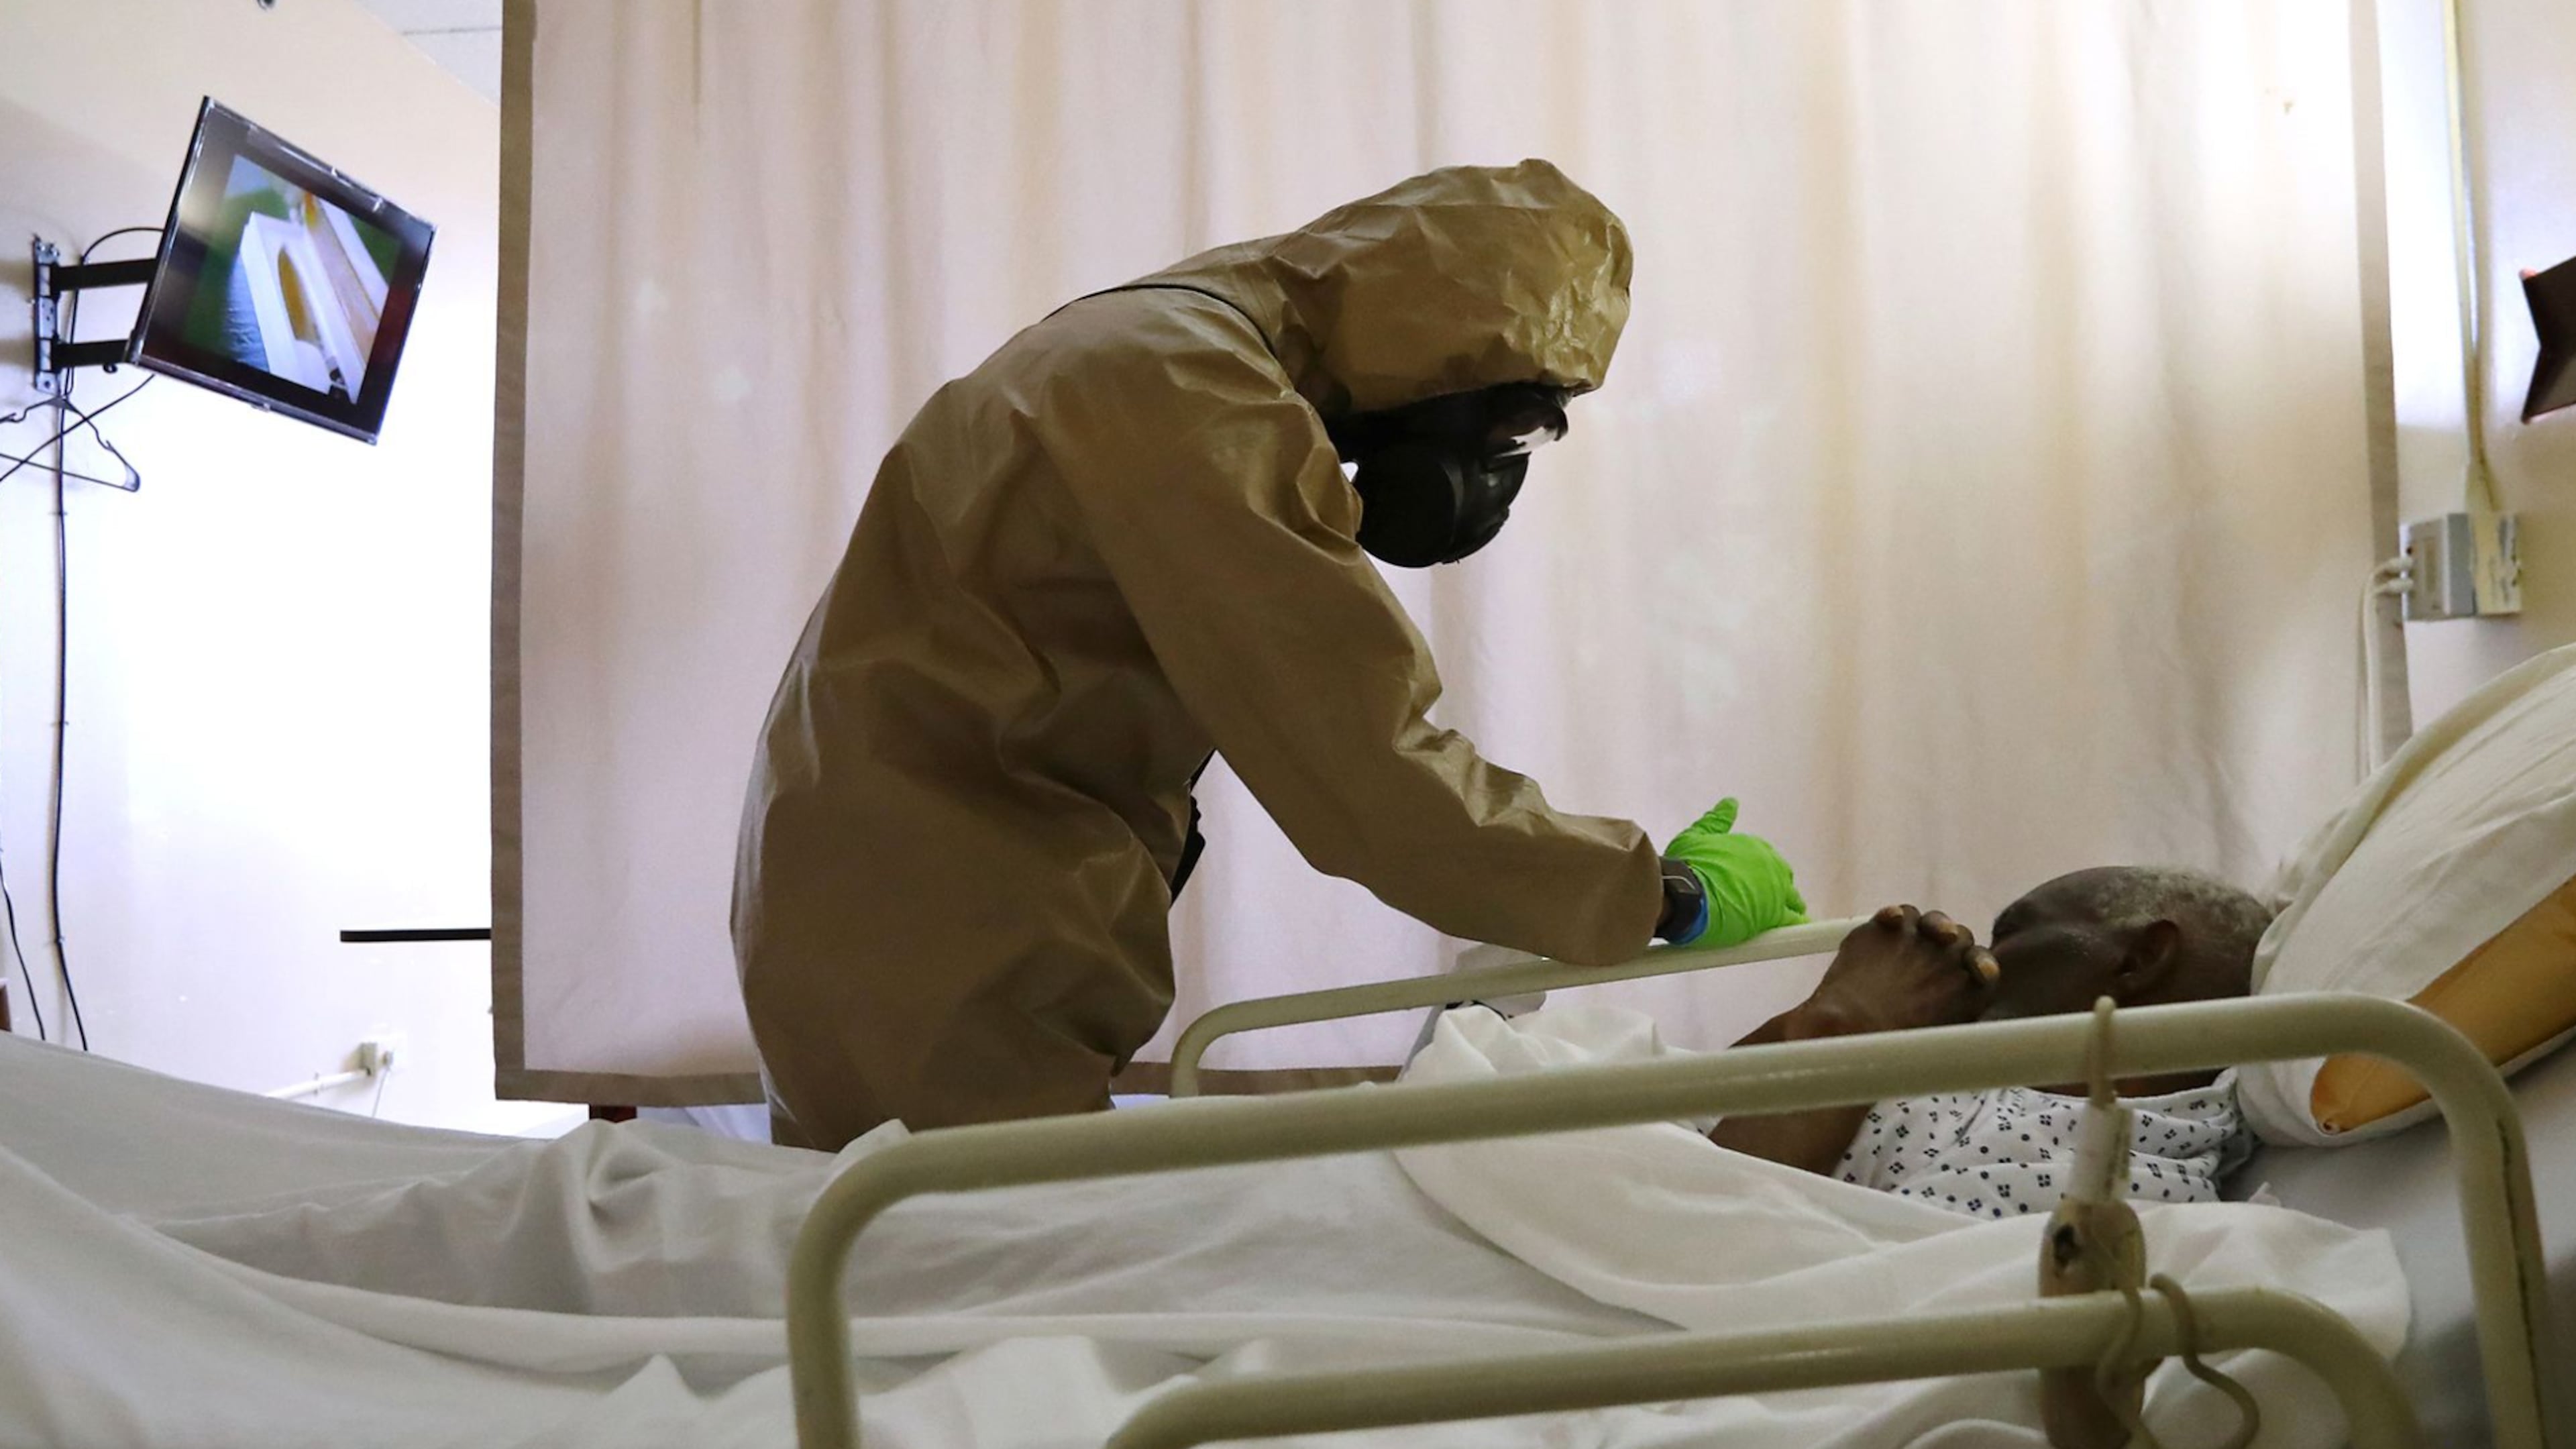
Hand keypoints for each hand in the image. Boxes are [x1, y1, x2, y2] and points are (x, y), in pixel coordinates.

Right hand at [1660, 798, 1806, 947]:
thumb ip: (1716, 820)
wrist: (1687, 895)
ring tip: (1782, 920)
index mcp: (1753, 846)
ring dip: (1789, 908)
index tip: (1749, 882)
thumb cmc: (1688, 866)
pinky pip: (1795, 922)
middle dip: (1777, 889)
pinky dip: (1798, 927)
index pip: (1766, 859)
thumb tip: (1730, 803)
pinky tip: (1799, 932)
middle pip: (1782, 878)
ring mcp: (1775, 891)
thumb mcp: (1696, 836)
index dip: (1759, 873)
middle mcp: (1769, 865)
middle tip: (1761, 902)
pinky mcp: (1775, 915)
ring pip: (1792, 900)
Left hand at [1797, 905, 1999, 1036]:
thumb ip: (1952, 1014)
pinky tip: (1892, 921)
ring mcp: (1918, 937)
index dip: (1981, 964)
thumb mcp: (1939, 1037)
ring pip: (1933, 921)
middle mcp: (1950, 956)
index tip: (1979, 970)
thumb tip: (1955, 1017)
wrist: (1851, 1027)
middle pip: (1960, 937)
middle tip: (1941, 949)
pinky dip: (1895, 916)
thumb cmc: (1896, 1045)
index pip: (1985, 965)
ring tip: (1923, 934)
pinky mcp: (1884, 927)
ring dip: (1932, 925)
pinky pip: (1899, 913)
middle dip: (1952, 943)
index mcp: (1971, 988)